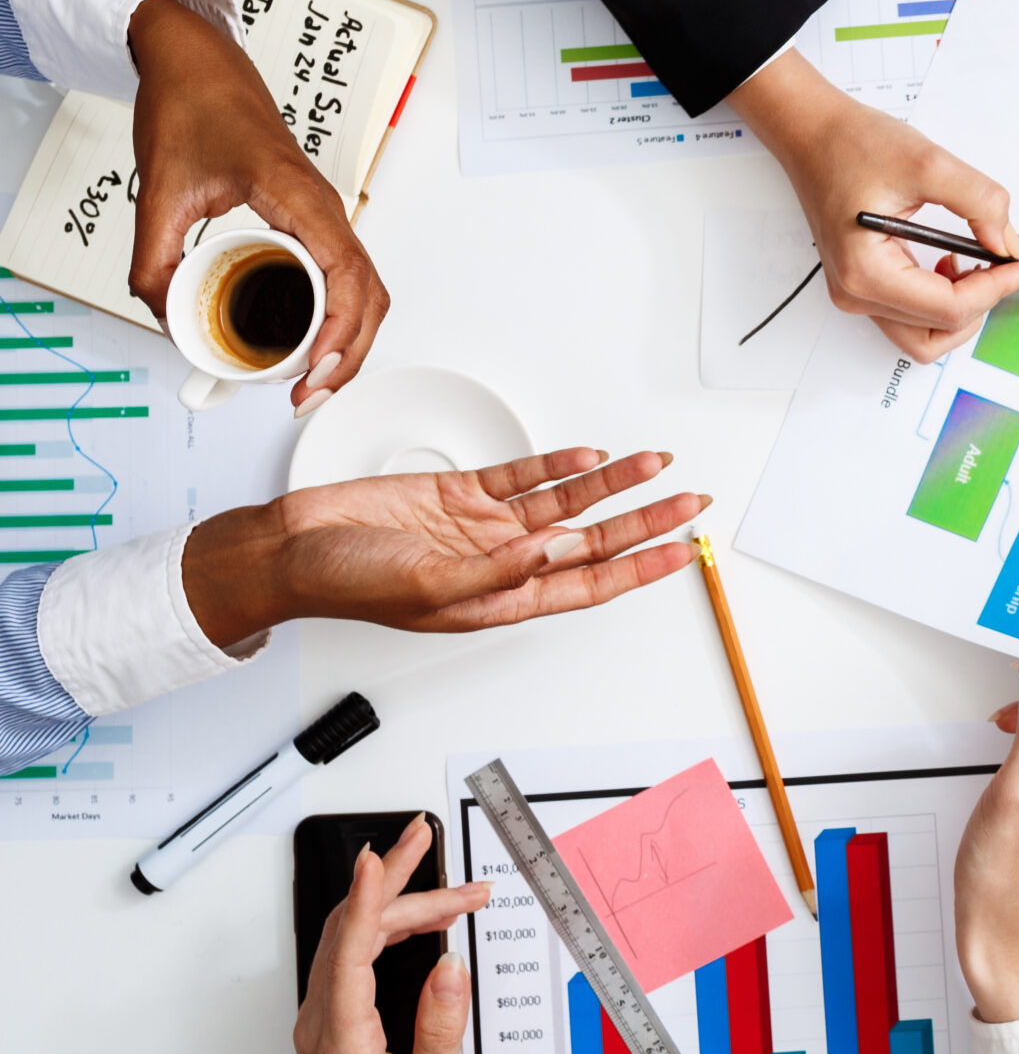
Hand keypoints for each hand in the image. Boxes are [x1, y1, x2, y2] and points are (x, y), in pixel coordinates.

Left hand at [125, 0, 389, 414]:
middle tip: (309, 394)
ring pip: (365, 291)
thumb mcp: (160, 188)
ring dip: (350, 340)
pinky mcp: (314, 220)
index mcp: (301, 199)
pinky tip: (311, 340)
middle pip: (370, 296)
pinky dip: (341, 317)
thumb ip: (154, 257)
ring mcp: (325, 216)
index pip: (347, 278)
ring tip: (314, 379)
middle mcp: (326, 210)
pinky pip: (345, 277)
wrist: (199, 63)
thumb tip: (163, 313)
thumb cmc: (195, 105)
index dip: (339, 333)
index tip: (312, 370)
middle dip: (350, 353)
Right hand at [180, 447, 705, 646]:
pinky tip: (591, 454)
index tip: (684, 551)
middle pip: (593, 541)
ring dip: (611, 483)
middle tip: (691, 502)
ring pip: (566, 502)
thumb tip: (561, 547)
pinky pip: (522, 476)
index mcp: (503, 599)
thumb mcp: (433, 586)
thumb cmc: (348, 583)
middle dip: (645, 522)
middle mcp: (503, 563)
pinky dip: (557, 464)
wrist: (293, 547)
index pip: (591, 582)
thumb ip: (501, 569)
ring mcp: (484, 527)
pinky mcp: (460, 492)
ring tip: (656, 465)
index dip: (642, 568)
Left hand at [291, 814, 488, 1053]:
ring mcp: (325, 1017)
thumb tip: (450, 968)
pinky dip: (388, 923)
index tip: (377, 856)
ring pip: (353, 936)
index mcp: (342, 1039)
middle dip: (399, 884)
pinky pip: (355, 952)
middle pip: (353, 929)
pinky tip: (422, 916)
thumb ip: (440, 1030)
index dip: (368, 899)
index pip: (351, 951)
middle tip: (431, 844)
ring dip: (397, 900)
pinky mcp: (336, 1017)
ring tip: (450, 884)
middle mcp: (324, 1021)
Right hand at [727, 50, 1018, 360]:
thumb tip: (1010, 244)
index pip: (949, 308)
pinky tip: (953, 262)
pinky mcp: (863, 285)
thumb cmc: (852, 144)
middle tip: (1008, 264)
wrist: (812, 132)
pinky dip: (944, 300)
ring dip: (962, 307)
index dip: (997, 288)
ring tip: (978, 263)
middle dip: (982, 303)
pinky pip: (913, 314)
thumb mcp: (928, 163)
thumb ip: (979, 203)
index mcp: (866, 272)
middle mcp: (856, 294)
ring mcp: (857, 294)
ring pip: (925, 334)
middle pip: (938, 333)